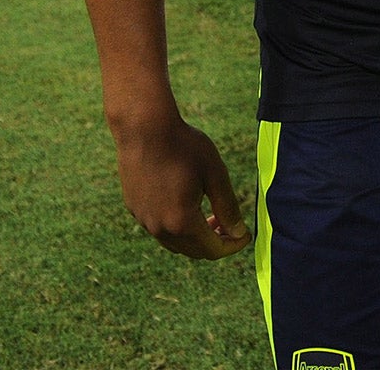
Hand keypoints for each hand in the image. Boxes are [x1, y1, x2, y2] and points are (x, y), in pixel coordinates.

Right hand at [112, 116, 249, 258]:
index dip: (233, 245)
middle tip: (231, 225)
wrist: (144, 128)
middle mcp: (159, 228)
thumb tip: (238, 232)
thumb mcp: (215, 173)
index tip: (246, 235)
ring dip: (196, 236)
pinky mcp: (134, 209)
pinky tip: (186, 205)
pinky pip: (159, 229)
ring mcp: (143, 220)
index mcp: (182, 222)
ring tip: (211, 216)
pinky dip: (177, 226)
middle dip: (216, 242)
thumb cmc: (184, 146)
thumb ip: (228, 206)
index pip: (213, 250)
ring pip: (175, 243)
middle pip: (194, 251)